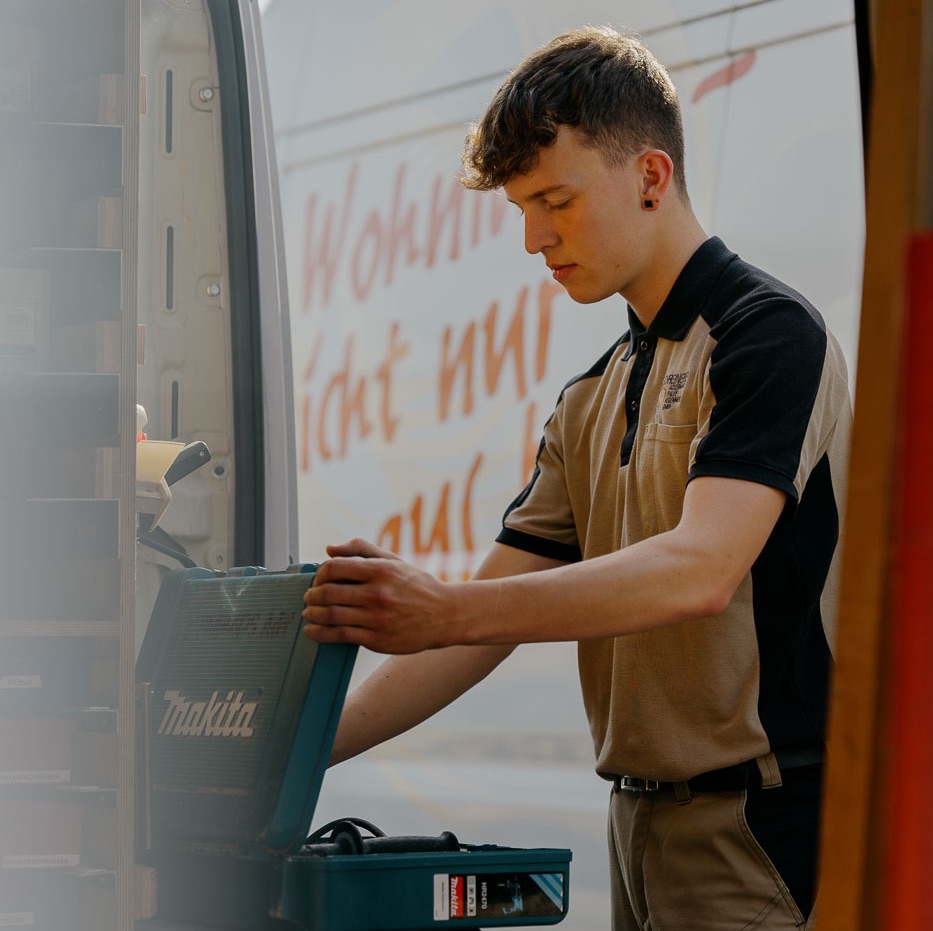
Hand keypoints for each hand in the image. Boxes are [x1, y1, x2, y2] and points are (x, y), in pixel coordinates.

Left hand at [302, 538, 458, 653]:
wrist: (445, 615)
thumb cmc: (417, 585)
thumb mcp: (393, 561)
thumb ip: (361, 549)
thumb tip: (329, 549)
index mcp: (380, 570)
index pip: (335, 568)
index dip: (320, 574)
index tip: (319, 580)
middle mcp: (378, 593)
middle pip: (329, 593)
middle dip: (312, 595)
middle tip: (309, 597)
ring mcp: (377, 618)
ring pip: (331, 616)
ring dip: (312, 614)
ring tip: (308, 613)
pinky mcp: (377, 639)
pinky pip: (339, 636)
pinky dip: (320, 633)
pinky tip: (313, 630)